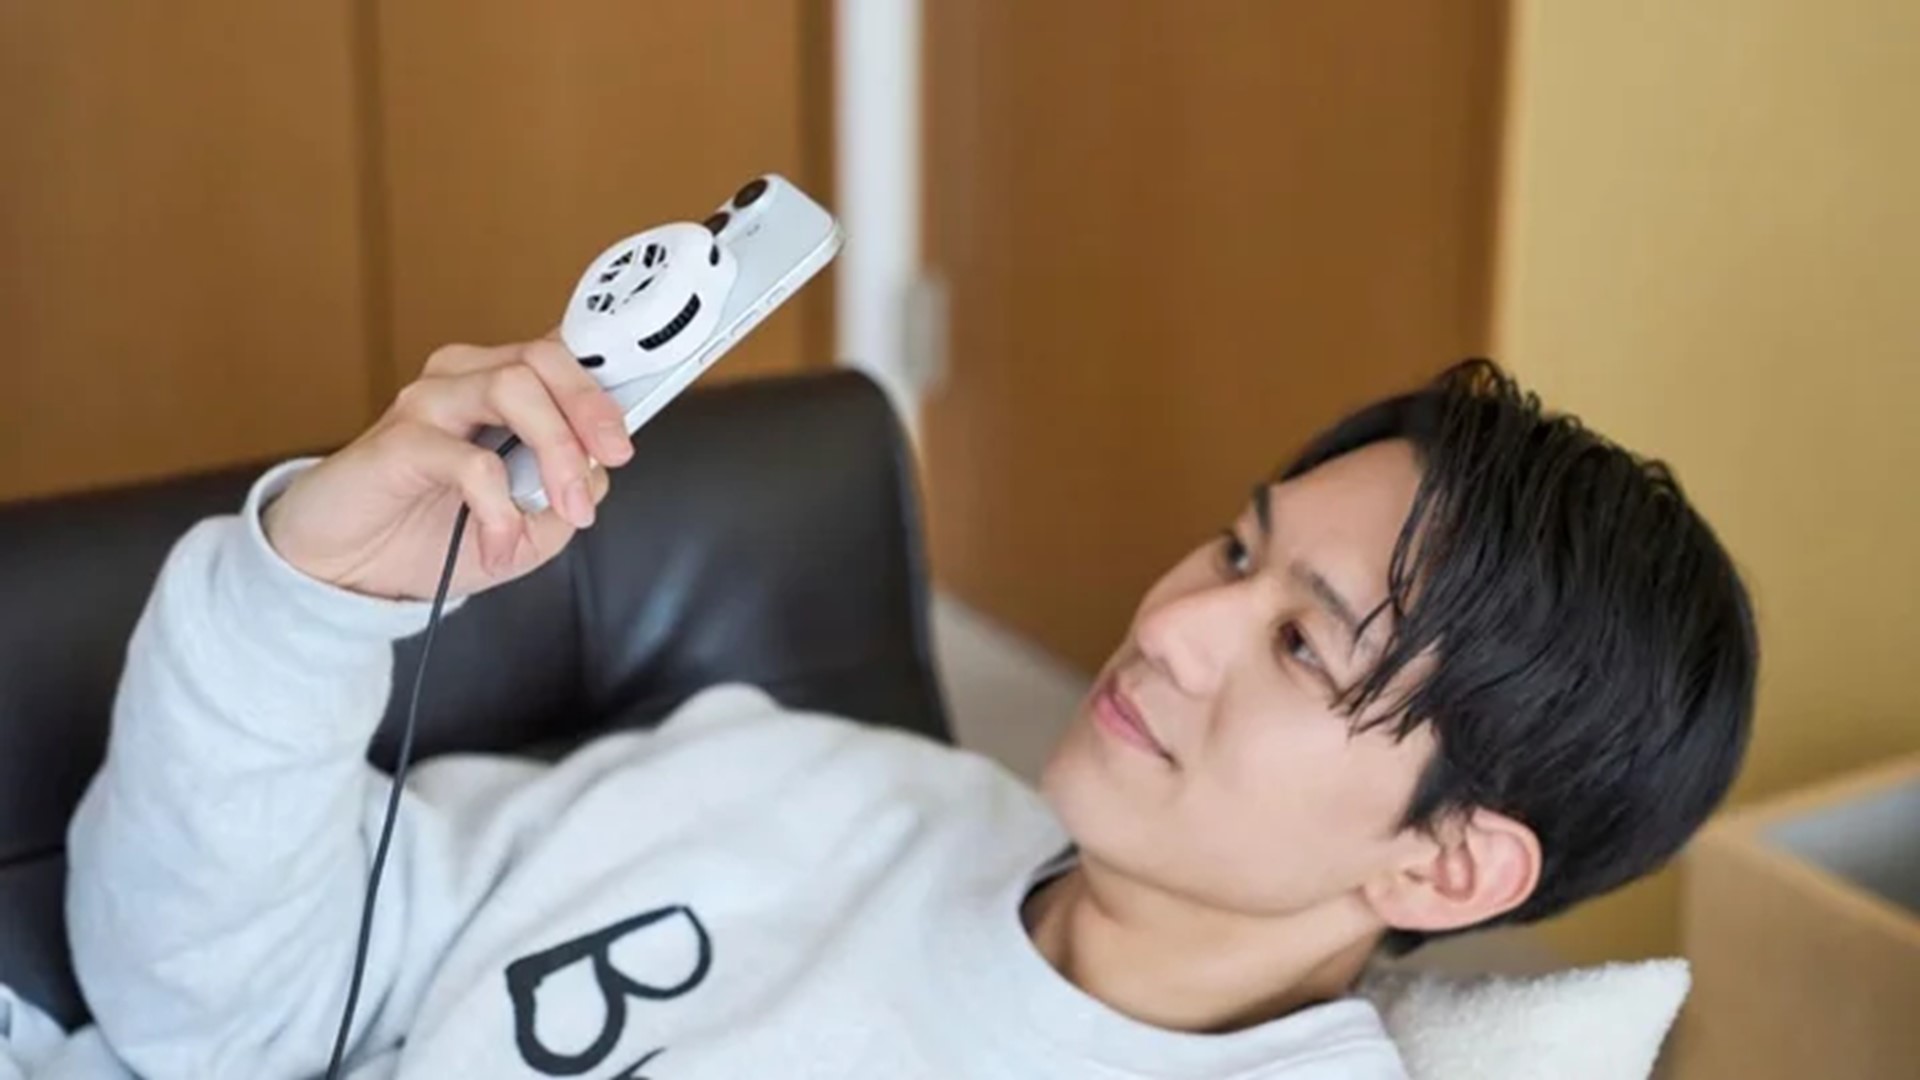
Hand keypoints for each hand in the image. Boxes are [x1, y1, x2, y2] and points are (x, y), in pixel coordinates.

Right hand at [262, 339, 634, 599]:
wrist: (350, 569)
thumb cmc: (436, 535)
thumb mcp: (528, 527)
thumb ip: (567, 494)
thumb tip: (599, 473)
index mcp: (501, 388)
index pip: (564, 356)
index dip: (611, 376)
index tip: (639, 422)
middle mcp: (465, 379)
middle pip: (543, 357)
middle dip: (591, 408)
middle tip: (613, 461)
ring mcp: (430, 403)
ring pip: (512, 387)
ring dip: (556, 451)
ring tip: (565, 511)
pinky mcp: (399, 440)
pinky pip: (469, 458)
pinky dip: (500, 508)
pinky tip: (499, 545)